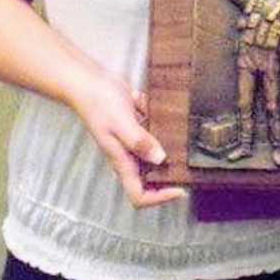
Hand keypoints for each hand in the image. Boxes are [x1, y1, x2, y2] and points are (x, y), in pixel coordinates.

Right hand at [70, 72, 186, 208]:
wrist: (89, 82)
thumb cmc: (99, 103)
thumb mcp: (121, 123)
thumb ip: (139, 141)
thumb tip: (160, 158)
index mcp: (122, 161)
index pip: (138, 195)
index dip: (159, 198)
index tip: (180, 190)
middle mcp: (127, 155)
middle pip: (149, 180)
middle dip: (169, 178)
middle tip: (190, 169)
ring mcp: (132, 141)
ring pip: (153, 158)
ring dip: (170, 155)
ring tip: (190, 148)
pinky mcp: (136, 126)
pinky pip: (153, 135)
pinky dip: (164, 132)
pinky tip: (176, 122)